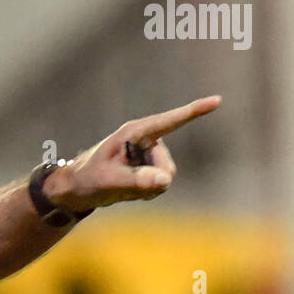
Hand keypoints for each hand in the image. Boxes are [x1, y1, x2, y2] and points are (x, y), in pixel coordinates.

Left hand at [44, 95, 221, 212]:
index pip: (169, 122)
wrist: (76, 189)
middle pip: (167, 167)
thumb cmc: (87, 179)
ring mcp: (150, 154)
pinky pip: (160, 185)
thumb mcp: (108, 181)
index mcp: (134, 133)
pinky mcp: (151, 166)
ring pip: (166, 178)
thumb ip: (136, 180)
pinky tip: (127, 189)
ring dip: (146, 189)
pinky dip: (146, 192)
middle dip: (150, 182)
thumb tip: (166, 181)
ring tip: (121, 185)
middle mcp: (146, 140)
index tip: (217, 100)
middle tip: (122, 184)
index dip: (194, 111)